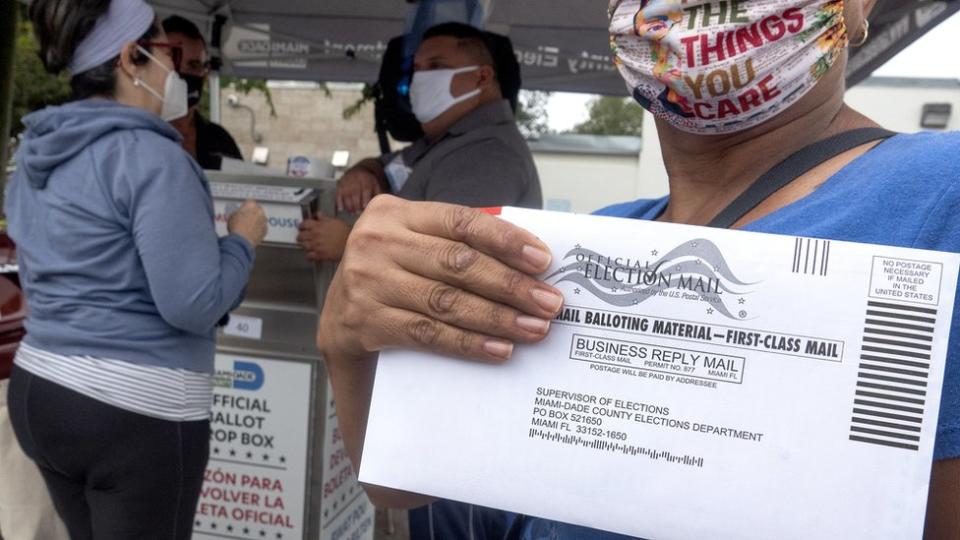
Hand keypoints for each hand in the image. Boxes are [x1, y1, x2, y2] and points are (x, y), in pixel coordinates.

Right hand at [227, 199, 267, 247]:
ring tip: (249, 226)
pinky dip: (259, 229)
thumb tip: (237, 213)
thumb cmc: (236, 228)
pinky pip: (263, 227)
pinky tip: (252, 232)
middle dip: (253, 213)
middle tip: (246, 218)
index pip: (249, 202)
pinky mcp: (266, 229)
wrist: (242, 240)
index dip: (246, 206)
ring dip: (257, 221)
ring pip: (261, 218)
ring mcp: (264, 220)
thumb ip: (237, 212)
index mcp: (250, 205)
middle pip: (257, 209)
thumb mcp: (232, 216)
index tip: (244, 209)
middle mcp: (259, 211)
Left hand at [297, 214, 351, 261]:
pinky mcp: (320, 255)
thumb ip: (324, 218)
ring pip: (303, 246)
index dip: (302, 226)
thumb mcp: (335, 221)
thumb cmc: (346, 232)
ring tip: (309, 245)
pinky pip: (308, 256)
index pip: (303, 224)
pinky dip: (309, 256)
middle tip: (304, 237)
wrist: (351, 243)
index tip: (302, 227)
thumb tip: (318, 215)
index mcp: (318, 225)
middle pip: (300, 236)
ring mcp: (317, 245)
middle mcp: (315, 235)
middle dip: (301, 236)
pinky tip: (312, 254)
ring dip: (305, 246)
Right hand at [318, 195, 563, 364]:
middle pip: (457, 263)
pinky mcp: (365, 321)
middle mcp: (376, 241)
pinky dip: (468, 343)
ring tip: (533, 328)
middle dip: (511, 284)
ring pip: (446, 301)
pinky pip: (428, 334)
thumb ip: (455, 244)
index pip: (460, 221)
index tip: (543, 260)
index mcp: (394, 212)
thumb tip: (528, 262)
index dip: (506, 240)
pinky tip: (499, 348)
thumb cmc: (391, 276)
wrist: (338, 320)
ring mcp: (367, 282)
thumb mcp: (413, 246)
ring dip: (497, 317)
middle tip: (549, 302)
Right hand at [336, 166, 382, 213]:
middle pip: (355, 195)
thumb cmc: (368, 182)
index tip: (364, 207)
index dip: (364, 200)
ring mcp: (347, 183)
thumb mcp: (375, 185)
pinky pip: (338, 195)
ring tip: (352, 212)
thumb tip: (380, 204)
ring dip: (348, 206)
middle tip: (358, 212)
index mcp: (366, 181)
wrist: (359, 170)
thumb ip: (378, 194)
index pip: (365, 190)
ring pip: (346, 197)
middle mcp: (356, 181)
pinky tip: (341, 209)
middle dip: (356, 206)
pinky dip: (339, 203)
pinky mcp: (340, 185)